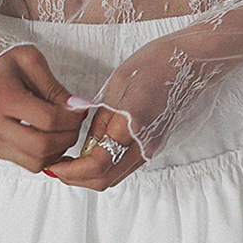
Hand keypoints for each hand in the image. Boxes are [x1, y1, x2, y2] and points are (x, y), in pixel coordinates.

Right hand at [0, 44, 88, 172]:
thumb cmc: (3, 64)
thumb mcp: (32, 61)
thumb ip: (56, 88)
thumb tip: (77, 109)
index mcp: (1, 97)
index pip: (48, 120)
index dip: (72, 119)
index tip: (80, 111)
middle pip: (42, 146)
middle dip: (67, 138)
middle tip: (74, 125)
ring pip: (35, 161)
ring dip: (57, 150)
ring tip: (61, 131)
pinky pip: (24, 163)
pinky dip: (42, 155)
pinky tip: (45, 137)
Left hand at [44, 31, 226, 190]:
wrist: (189, 62)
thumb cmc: (153, 65)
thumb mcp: (115, 86)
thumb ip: (98, 120)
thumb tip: (84, 146)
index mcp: (132, 124)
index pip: (97, 164)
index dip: (70, 170)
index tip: (53, 165)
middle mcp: (145, 143)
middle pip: (106, 179)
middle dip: (77, 179)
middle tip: (57, 167)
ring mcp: (153, 146)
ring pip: (116, 177)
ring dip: (90, 176)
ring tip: (71, 161)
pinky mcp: (156, 145)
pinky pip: (126, 166)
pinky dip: (106, 168)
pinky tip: (92, 154)